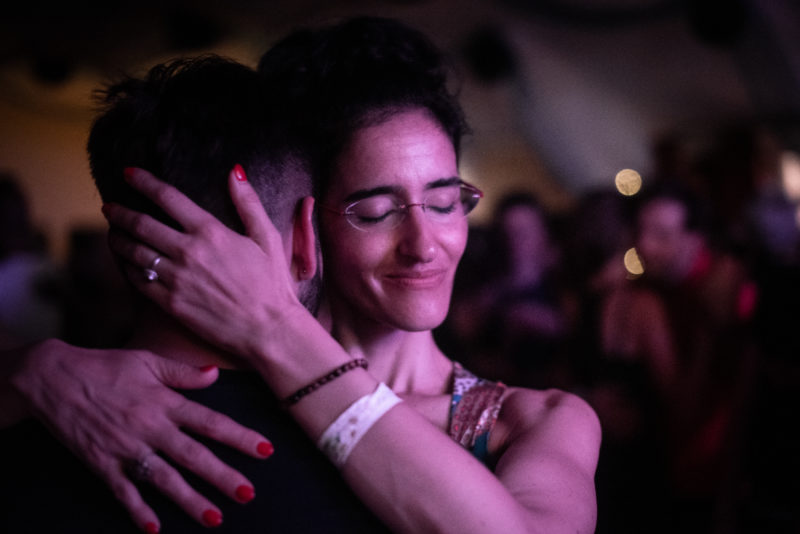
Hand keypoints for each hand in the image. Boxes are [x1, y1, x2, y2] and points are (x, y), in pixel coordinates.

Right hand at [9, 338, 273, 531]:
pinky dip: (138, 510)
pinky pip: (123, 491)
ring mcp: (126, 448)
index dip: (239, 436)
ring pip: (164, 479)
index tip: (264, 450)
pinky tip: (154, 528)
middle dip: (222, 476)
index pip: (210, 422)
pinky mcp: (101, 463)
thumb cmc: (105, 366)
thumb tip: (214, 375)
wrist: (53, 377)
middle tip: (248, 494)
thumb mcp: (147, 361)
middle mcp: (150, 427)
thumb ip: (183, 372)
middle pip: (193, 456)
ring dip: (190, 500)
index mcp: (164, 402)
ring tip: (215, 518)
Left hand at [102, 166, 305, 361]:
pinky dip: (126, 268)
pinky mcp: (170, 303)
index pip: (168, 197)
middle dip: (120, 212)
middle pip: (141, 224)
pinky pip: (137, 281)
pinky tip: (125, 263)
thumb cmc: (273, 284)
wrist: (268, 330)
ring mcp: (176, 279)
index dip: (144, 181)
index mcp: (211, 232)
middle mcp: (188, 252)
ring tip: (112, 232)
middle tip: (109, 206)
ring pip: (133, 252)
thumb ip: (249, 203)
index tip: (128, 173)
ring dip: (118, 238)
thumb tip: (235, 172)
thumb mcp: (268, 238)